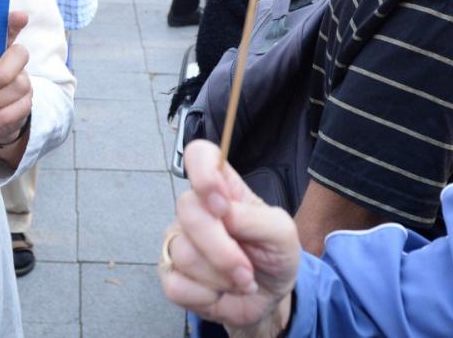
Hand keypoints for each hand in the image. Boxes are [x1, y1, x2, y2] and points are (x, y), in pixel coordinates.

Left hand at [0, 12, 31, 144]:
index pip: (8, 32)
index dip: (14, 23)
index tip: (19, 16)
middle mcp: (12, 64)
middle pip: (20, 54)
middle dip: (4, 70)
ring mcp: (22, 82)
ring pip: (20, 84)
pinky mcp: (25, 103)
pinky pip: (22, 107)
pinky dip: (4, 116)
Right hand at [160, 140, 299, 334]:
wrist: (268, 296)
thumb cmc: (274, 256)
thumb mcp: (282, 234)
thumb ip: (256, 218)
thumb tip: (224, 213)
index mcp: (223, 189)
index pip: (199, 155)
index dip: (204, 173)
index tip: (222, 205)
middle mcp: (195, 209)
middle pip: (188, 210)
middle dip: (222, 249)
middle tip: (247, 270)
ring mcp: (179, 240)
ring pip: (184, 253)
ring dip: (221, 277)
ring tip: (240, 281)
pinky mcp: (170, 274)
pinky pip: (176, 285)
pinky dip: (206, 296)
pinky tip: (219, 292)